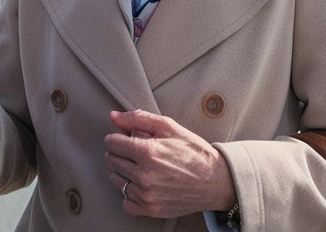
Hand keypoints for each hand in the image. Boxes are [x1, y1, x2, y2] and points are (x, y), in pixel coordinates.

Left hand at [104, 109, 235, 217]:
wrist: (214, 181)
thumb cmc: (193, 152)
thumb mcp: (169, 127)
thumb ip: (138, 119)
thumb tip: (114, 116)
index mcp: (148, 152)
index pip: (112, 142)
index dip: (117, 137)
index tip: (125, 137)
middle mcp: (144, 176)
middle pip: (112, 160)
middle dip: (120, 152)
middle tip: (135, 150)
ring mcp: (146, 195)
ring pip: (116, 180)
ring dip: (123, 171)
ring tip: (139, 166)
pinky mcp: (150, 209)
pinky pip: (126, 202)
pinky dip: (130, 193)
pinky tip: (141, 184)